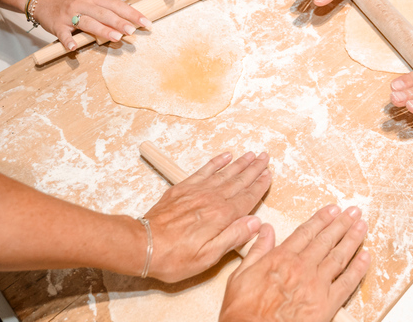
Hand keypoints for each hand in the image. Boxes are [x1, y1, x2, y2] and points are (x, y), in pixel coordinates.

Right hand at [34, 0, 150, 50]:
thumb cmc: (71, 1)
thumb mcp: (90, 0)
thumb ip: (106, 10)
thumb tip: (129, 21)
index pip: (116, 5)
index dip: (132, 13)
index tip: (146, 23)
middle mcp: (83, 4)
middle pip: (104, 13)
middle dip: (120, 22)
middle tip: (133, 31)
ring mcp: (69, 14)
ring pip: (88, 22)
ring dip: (102, 30)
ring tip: (116, 38)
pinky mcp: (57, 25)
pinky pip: (63, 34)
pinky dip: (68, 41)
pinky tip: (74, 47)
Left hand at [143, 151, 270, 282]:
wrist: (143, 245)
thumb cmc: (175, 257)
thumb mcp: (208, 257)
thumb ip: (233, 237)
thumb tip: (256, 223)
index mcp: (221, 217)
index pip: (247, 198)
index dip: (259, 186)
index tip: (269, 175)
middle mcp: (212, 199)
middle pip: (238, 181)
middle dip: (254, 169)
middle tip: (265, 157)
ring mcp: (197, 191)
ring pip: (224, 173)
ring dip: (239, 163)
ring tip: (251, 155)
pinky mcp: (183, 189)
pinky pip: (204, 170)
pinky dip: (216, 162)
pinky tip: (225, 156)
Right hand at [219, 205, 369, 321]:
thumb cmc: (244, 312)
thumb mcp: (240, 276)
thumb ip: (256, 251)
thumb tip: (265, 230)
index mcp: (282, 258)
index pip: (306, 231)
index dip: (322, 218)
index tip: (332, 209)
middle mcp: (302, 267)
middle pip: (326, 240)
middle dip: (342, 223)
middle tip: (354, 212)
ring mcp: (316, 285)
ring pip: (339, 256)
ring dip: (353, 239)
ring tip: (362, 226)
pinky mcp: (327, 305)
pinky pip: (347, 282)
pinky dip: (358, 268)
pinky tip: (366, 256)